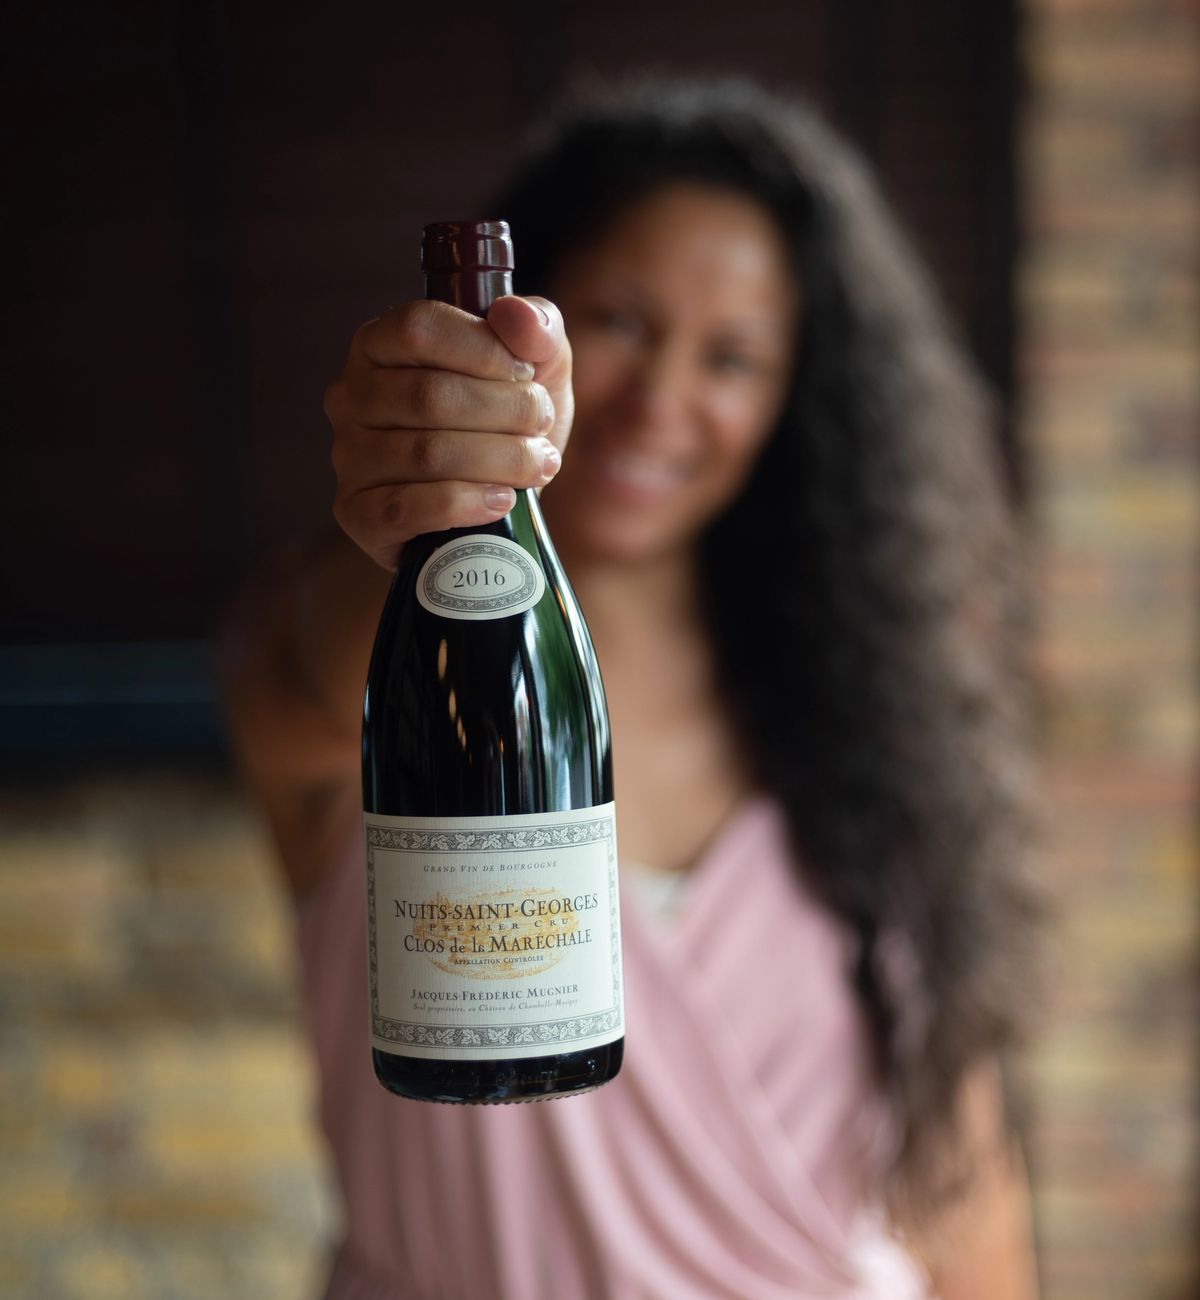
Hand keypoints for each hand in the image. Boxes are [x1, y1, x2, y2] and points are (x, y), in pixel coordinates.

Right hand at [325, 295, 573, 568]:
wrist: (495, 504)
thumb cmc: (506, 424)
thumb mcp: (538, 369)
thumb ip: (537, 330)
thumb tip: (516, 314)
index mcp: (380, 344)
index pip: (418, 329)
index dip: (483, 350)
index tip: (527, 374)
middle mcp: (352, 396)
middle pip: (429, 395)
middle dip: (505, 412)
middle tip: (542, 426)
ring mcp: (350, 458)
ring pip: (426, 454)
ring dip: (499, 460)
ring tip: (538, 465)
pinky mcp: (358, 514)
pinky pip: (407, 508)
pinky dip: (466, 504)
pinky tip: (502, 501)